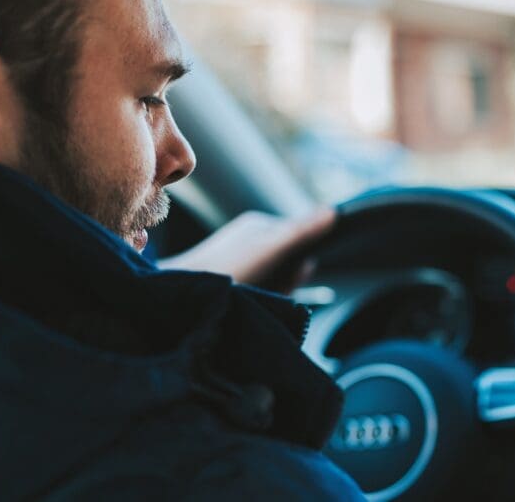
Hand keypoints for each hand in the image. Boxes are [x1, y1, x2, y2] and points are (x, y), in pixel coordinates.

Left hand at [159, 209, 334, 291]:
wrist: (181, 298)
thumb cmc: (226, 269)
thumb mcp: (271, 249)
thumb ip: (301, 231)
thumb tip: (333, 212)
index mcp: (258, 226)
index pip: (298, 236)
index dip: (303, 260)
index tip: (297, 272)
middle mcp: (248, 241)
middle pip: (288, 261)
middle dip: (289, 280)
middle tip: (274, 289)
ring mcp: (238, 261)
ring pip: (274, 279)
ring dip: (275, 292)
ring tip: (258, 297)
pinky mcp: (229, 282)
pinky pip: (258, 290)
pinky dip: (261, 299)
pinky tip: (250, 302)